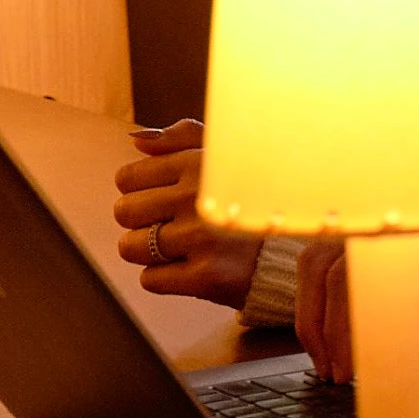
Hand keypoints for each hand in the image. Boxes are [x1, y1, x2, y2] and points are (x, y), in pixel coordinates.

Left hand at [117, 118, 264, 307]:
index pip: (127, 178)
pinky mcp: (205, 277)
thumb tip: (135, 139)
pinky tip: (192, 265)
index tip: (167, 197)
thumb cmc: (253, 196)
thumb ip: (181, 138)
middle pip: (123, 212)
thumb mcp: (226, 154)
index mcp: (197, 164)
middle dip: (142, 220)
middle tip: (173, 223)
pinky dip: (165, 277)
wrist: (294, 249)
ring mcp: (200, 240)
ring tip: (180, 246)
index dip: (142, 189)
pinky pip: (150, 279)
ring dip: (149, 250)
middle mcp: (197, 199)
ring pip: (130, 247)